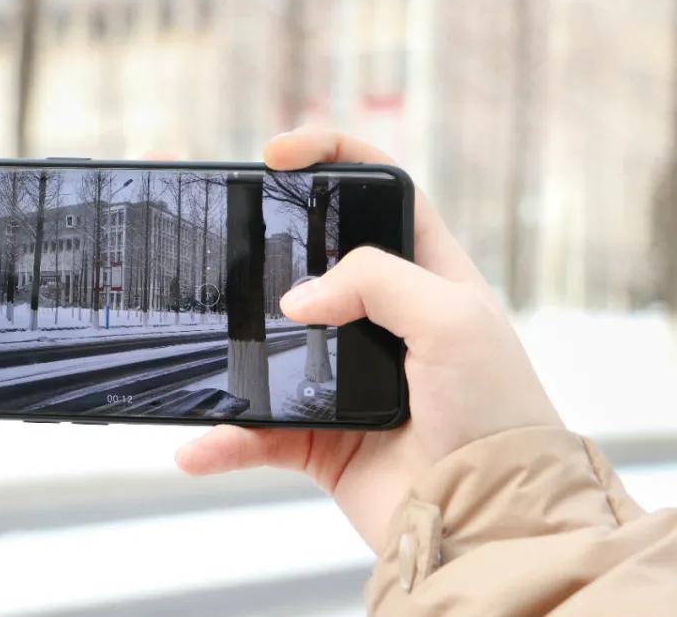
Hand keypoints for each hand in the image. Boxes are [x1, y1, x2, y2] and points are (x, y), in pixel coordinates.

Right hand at [175, 129, 561, 550]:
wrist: (487, 523)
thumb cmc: (495, 413)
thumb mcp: (453, 320)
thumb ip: (376, 280)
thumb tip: (297, 301)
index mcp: (424, 275)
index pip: (378, 193)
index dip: (332, 158)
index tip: (277, 155)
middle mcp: (380, 319)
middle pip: (305, 261)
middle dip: (254, 241)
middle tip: (207, 222)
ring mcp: (342, 377)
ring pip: (267, 346)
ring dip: (224, 344)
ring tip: (183, 328)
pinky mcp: (317, 435)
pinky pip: (256, 431)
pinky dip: (226, 440)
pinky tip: (197, 446)